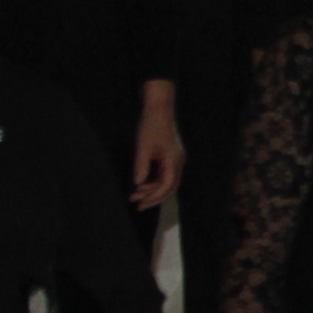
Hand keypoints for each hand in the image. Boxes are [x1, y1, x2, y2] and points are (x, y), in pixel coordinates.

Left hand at [130, 82, 182, 208]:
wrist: (159, 108)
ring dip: (152, 190)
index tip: (140, 204)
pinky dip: (153, 182)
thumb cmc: (151, 125)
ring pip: (167, 182)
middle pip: (169, 187)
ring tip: (134, 194)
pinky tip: (141, 184)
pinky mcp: (171, 157)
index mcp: (173, 160)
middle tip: (136, 204)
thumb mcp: (142, 146)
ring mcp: (176, 160)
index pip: (167, 186)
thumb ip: (141, 166)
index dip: (153, 197)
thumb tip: (138, 184)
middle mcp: (178, 162)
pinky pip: (164, 175)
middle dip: (153, 197)